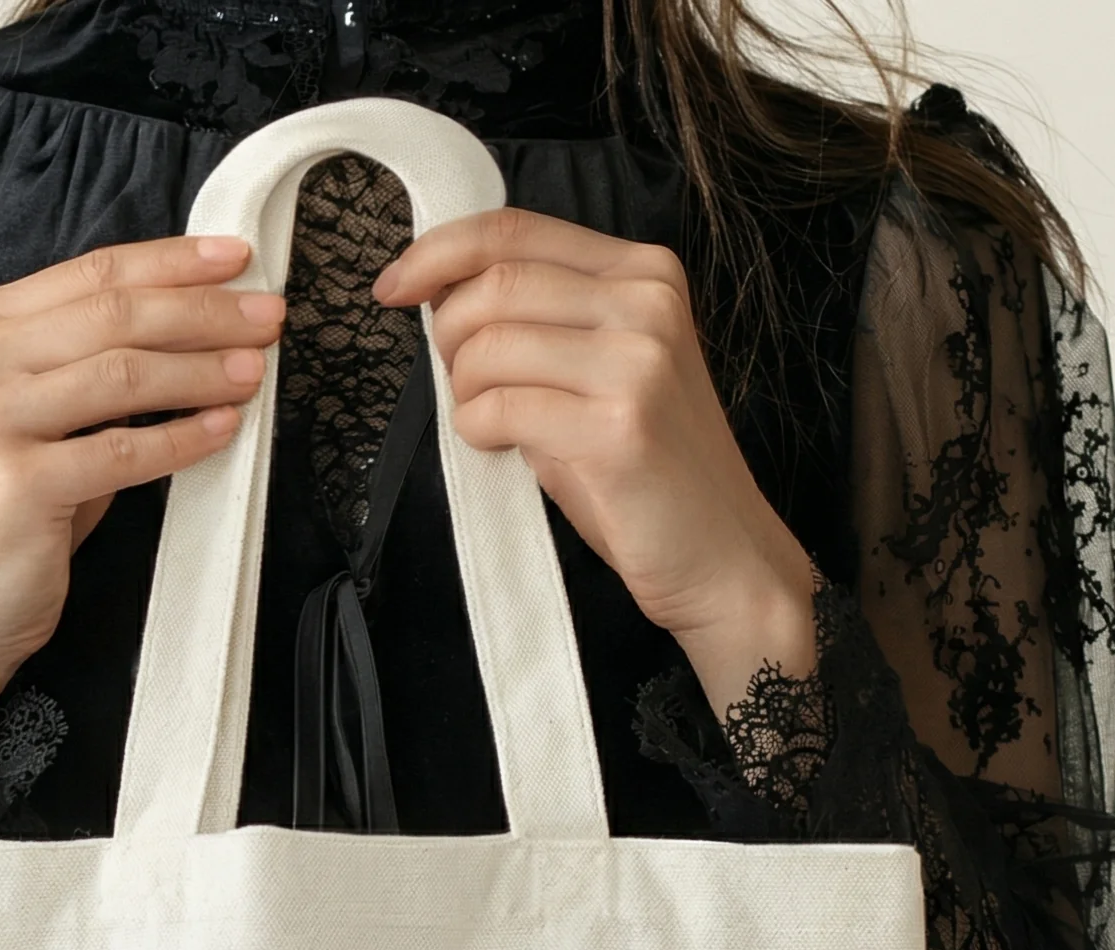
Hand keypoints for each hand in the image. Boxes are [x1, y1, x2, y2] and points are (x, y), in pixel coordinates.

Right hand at [0, 234, 286, 702]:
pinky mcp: (17, 482)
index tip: (239, 259)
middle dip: (203, 311)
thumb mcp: (44, 419)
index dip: (172, 263)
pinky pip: (123, 451)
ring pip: (121, 373)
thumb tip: (195, 324)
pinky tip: (223, 430)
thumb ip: (92, 364)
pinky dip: (181, 440)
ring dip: (201, 370)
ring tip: (254, 372)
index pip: (91, 275)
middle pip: (112, 314)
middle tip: (268, 317)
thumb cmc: (12, 514)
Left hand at [373, 209, 818, 716]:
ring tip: (488, 423)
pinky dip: (478, 430)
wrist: (720, 555)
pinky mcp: (617, 427)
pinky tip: (501, 447)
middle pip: (495, 282)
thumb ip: (545, 324)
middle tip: (458, 383)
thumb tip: (447, 297)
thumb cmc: (648, 473)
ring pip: (490, 344)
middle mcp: (646, 303)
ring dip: (464, 390)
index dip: (438, 252)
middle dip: (448, 334)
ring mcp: (636, 362)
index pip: (515, 230)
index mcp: (644, 273)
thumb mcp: (604, 372)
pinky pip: (501, 408)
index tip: (394, 285)